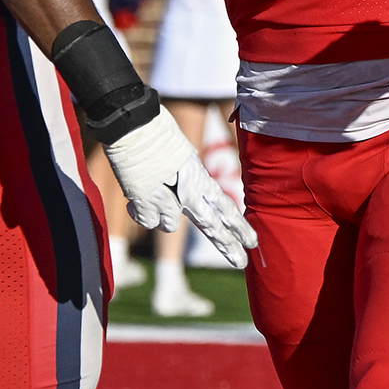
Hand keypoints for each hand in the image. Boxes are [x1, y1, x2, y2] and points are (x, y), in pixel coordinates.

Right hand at [102, 106, 257, 266]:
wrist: (135, 125)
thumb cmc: (158, 135)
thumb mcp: (182, 159)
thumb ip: (187, 182)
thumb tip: (182, 206)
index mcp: (201, 179)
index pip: (226, 207)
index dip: (239, 226)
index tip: (253, 242)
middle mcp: (188, 193)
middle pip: (213, 225)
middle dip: (228, 245)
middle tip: (242, 262)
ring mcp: (167, 200)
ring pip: (170, 226)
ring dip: (162, 215)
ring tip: (154, 191)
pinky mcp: (145, 203)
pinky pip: (147, 219)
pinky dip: (140, 210)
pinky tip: (138, 193)